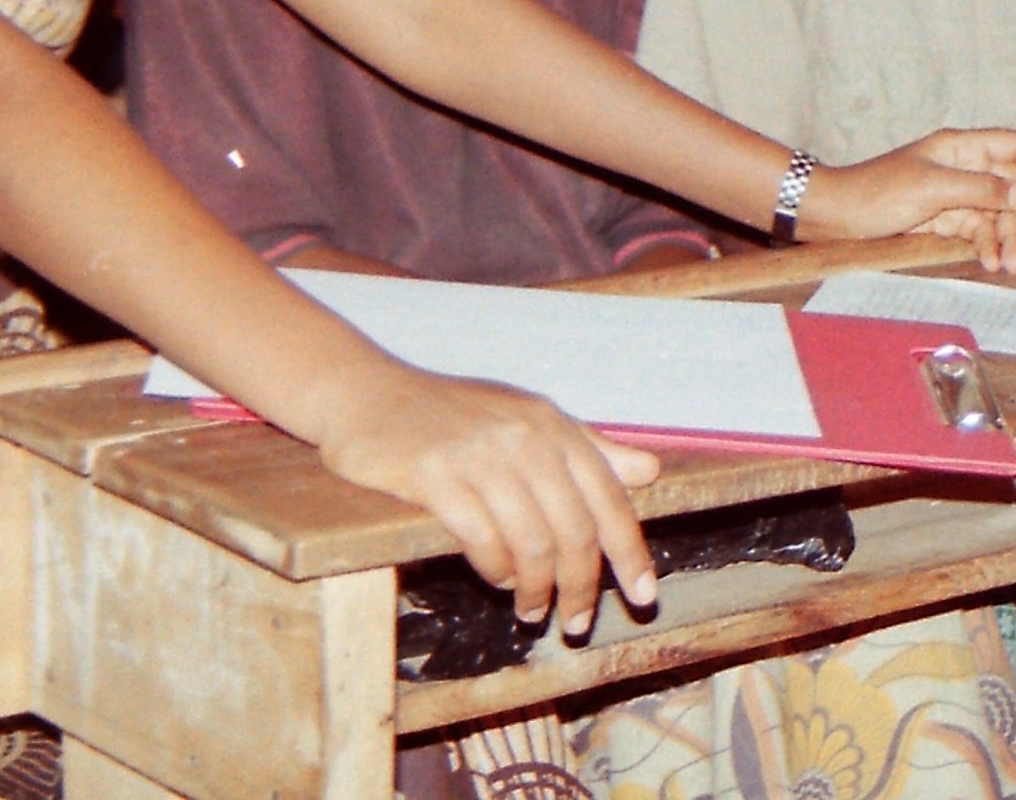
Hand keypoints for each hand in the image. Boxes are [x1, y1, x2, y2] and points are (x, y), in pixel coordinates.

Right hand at [314, 361, 658, 638]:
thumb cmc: (451, 413)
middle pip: (573, 531)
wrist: (365, 392)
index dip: (630, 552)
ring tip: (532, 611)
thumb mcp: (525, 417)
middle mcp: (522, 436)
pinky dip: (495, 570)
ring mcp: (478, 455)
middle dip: (581, 587)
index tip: (644, 597)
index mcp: (551, 424)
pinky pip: (482, 540)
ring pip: (531, 543)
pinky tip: (496, 580)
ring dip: (536, 590)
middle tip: (576, 623)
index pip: (609, 497)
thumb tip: (650, 472)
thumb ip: (588, 448)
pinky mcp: (433, 476)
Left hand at [802, 131, 1015, 273]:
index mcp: (963, 147)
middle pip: (1015, 188)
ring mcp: (957, 194)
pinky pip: (981, 231)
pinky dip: (990, 246)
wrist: (837, 215)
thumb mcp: (930, 188)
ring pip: (1000, 214)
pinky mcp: (947, 219)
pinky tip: (993, 263)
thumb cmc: (877, 193)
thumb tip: (1014, 192)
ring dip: (1010, 239)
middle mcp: (965, 166)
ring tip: (1014, 267)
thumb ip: (978, 189)